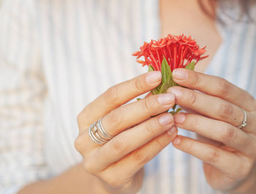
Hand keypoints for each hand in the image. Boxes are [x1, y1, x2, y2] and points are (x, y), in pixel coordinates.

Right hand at [74, 72, 176, 193]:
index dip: (135, 85)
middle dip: (145, 107)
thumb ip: (137, 103)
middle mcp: (84, 140)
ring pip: (124, 142)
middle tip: (169, 98)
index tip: (158, 76)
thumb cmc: (122, 139)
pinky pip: (137, 159)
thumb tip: (162, 81)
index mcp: (86, 118)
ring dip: (151, 128)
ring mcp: (95, 162)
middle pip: (116, 119)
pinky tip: (171, 134)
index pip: (110, 96)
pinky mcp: (112, 179)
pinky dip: (156, 145)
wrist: (115, 176)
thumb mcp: (125, 120)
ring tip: (171, 117)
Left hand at [168, 69, 255, 191]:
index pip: (224, 87)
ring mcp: (252, 146)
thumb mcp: (209, 116)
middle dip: (196, 99)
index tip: (177, 74)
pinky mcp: (242, 168)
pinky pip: (215, 155)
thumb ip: (196, 100)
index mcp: (249, 104)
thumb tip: (174, 82)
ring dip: (196, 122)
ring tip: (174, 118)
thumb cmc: (217, 137)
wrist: (232, 172)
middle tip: (172, 94)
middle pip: (224, 108)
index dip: (200, 80)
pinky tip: (176, 141)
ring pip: (223, 131)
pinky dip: (193, 147)